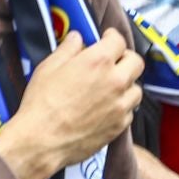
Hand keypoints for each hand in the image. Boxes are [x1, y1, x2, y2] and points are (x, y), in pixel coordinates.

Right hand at [0, 31, 144, 178]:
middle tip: (113, 61)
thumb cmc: (41, 104)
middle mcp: (115, 81)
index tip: (108, 38)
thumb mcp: (49, 67)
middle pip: (136, 62)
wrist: (41, 140)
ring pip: (136, 88)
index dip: (112, 37)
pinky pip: (130, 110)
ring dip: (126, 84)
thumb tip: (77, 38)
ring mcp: (121, 105)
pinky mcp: (120, 125)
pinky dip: (122, 106)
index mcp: (98, 61)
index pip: (119, 41)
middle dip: (125, 58)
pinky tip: (106, 107)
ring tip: (110, 87)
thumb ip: (67, 49)